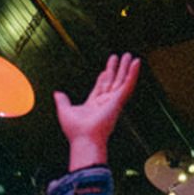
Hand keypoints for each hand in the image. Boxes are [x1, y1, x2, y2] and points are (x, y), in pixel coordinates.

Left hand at [56, 53, 140, 170]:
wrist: (84, 138)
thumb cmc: (75, 130)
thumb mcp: (65, 110)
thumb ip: (62, 100)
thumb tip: (57, 93)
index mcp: (94, 104)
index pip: (101, 88)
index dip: (104, 77)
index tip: (106, 69)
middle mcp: (106, 103)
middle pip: (113, 82)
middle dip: (117, 69)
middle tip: (121, 58)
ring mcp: (114, 101)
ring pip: (122, 81)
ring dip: (126, 68)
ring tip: (129, 56)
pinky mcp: (119, 100)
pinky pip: (128, 84)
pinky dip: (133, 73)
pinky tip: (136, 62)